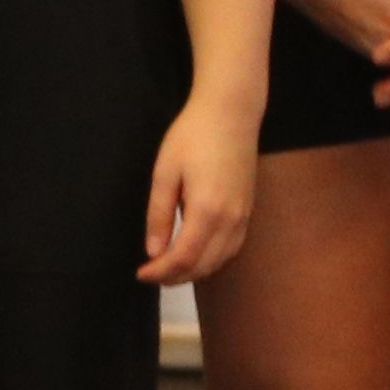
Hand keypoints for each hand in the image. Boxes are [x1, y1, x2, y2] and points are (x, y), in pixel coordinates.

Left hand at [140, 103, 257, 287]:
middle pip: (203, 265)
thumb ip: (159, 214)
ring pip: (220, 261)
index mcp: (207, 210)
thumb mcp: (165, 172)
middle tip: (151, 274)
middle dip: (175, 276)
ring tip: (170, 269)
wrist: (231, 112)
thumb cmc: (193, 135)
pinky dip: (213, 260)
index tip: (141, 273)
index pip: (183, 257)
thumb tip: (154, 251)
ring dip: (194, 272)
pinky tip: (196, 255)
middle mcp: (230, 219)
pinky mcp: (248, 210)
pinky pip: (232, 248)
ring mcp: (243, 216)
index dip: (160, 271)